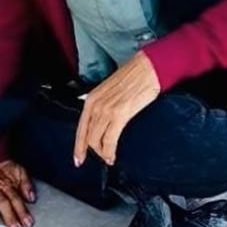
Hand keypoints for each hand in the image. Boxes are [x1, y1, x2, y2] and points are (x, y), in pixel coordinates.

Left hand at [74, 50, 159, 167]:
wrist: (147, 68)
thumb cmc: (133, 76)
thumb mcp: (110, 90)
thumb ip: (103, 104)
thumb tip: (102, 121)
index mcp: (92, 98)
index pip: (80, 128)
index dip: (78, 146)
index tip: (79, 158)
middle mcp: (95, 104)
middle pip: (88, 137)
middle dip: (94, 151)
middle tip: (103, 157)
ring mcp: (106, 110)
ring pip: (96, 141)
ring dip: (102, 153)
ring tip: (109, 158)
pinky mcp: (119, 114)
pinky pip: (109, 140)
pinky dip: (109, 152)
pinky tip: (112, 156)